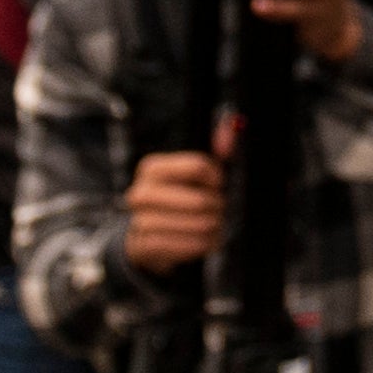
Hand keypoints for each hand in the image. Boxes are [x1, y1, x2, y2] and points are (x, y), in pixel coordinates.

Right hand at [126, 147, 225, 272]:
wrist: (149, 237)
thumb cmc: (179, 198)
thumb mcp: (194, 172)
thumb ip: (216, 148)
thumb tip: (232, 127)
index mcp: (152, 168)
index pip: (198, 166)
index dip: (217, 178)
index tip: (218, 185)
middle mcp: (141, 193)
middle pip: (200, 200)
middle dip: (217, 207)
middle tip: (219, 209)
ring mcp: (140, 221)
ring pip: (198, 225)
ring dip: (213, 228)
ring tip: (214, 225)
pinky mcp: (145, 246)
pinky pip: (188, 246)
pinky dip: (203, 244)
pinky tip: (206, 240)